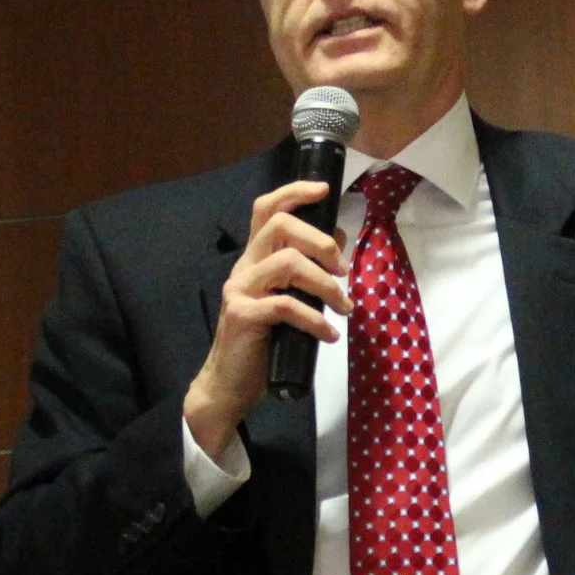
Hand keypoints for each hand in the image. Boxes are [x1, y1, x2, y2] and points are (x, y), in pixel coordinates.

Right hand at [183, 181, 350, 461]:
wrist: (230, 384)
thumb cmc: (264, 342)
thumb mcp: (291, 301)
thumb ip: (309, 273)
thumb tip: (339, 242)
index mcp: (255, 258)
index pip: (267, 209)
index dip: (294, 192)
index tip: (325, 189)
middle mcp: (244, 267)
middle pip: (279, 225)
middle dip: (321, 241)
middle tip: (343, 271)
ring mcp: (239, 289)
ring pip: (287, 262)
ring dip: (325, 284)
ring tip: (344, 307)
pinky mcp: (241, 315)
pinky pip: (285, 306)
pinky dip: (315, 319)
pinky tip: (328, 335)